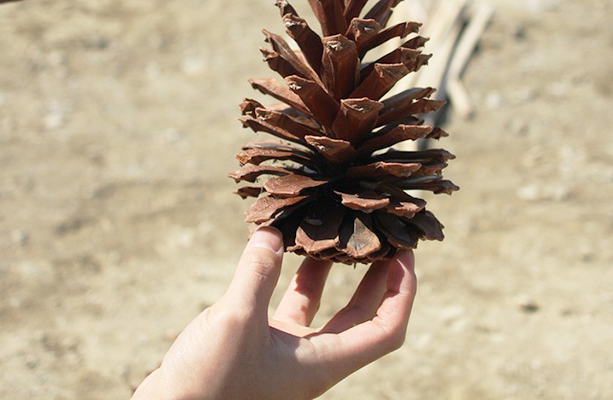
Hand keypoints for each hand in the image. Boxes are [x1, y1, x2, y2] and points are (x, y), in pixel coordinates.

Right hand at [131, 227, 416, 399]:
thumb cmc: (207, 386)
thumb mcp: (236, 321)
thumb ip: (258, 273)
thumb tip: (272, 231)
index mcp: (324, 363)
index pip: (386, 328)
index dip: (403, 290)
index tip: (405, 251)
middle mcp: (313, 360)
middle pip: (363, 314)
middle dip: (376, 273)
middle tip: (380, 232)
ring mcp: (287, 354)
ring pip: (323, 307)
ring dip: (332, 270)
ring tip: (336, 228)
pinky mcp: (259, 346)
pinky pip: (286, 305)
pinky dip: (286, 275)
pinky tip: (277, 245)